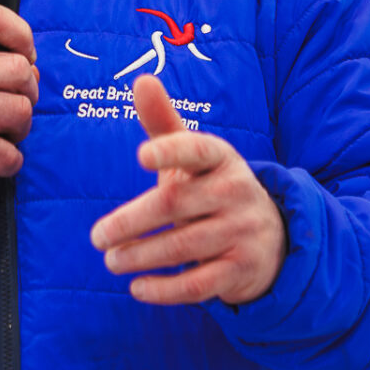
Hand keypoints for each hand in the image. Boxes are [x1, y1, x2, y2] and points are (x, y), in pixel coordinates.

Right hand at [0, 2, 38, 197]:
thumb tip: (24, 61)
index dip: (21, 33)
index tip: (25, 53)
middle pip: (20, 70)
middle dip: (26, 89)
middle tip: (12, 102)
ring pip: (22, 111)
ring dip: (19, 126)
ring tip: (0, 131)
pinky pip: (11, 154)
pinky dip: (8, 161)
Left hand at [90, 75, 285, 306]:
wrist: (272, 237)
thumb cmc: (212, 188)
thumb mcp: (193, 157)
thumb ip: (163, 123)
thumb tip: (141, 79)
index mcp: (221, 159)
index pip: (198, 148)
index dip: (171, 151)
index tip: (140, 156)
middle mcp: (235, 192)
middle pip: (176, 204)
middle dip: (132, 222)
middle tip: (97, 237)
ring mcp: (242, 232)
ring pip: (183, 246)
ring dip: (141, 256)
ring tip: (110, 260)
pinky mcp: (241, 270)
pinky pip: (199, 284)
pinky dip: (165, 289)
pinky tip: (138, 288)